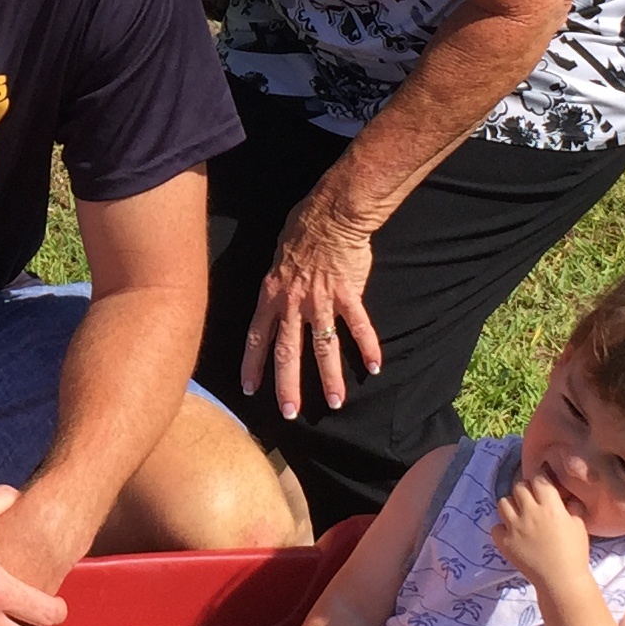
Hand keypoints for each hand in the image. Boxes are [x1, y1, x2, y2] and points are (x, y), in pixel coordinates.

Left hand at [240, 185, 381, 421]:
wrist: (333, 212)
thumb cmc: (302, 227)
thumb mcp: (276, 256)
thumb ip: (276, 283)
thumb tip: (274, 295)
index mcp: (271, 294)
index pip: (256, 336)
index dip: (252, 364)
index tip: (249, 389)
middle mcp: (293, 303)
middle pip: (287, 351)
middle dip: (287, 385)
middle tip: (289, 413)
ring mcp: (321, 301)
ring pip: (323, 347)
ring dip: (330, 378)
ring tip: (336, 403)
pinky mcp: (348, 294)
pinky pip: (358, 326)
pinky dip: (368, 347)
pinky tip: (375, 367)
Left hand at [490, 468, 589, 590]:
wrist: (561, 581)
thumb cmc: (574, 553)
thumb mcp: (579, 525)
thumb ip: (572, 507)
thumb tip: (565, 496)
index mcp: (550, 507)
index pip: (539, 479)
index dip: (541, 478)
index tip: (542, 483)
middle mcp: (530, 513)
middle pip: (519, 487)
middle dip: (525, 489)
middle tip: (531, 499)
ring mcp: (514, 527)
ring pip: (503, 502)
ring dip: (511, 505)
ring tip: (519, 514)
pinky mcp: (504, 542)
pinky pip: (495, 526)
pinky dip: (502, 528)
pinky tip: (511, 533)